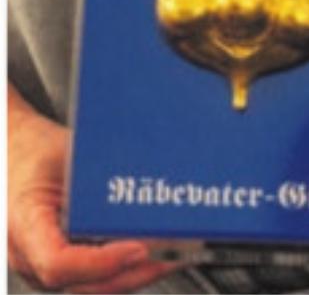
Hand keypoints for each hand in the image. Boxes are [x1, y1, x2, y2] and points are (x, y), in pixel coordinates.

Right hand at [8, 87, 181, 292]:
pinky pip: (86, 278)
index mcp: (24, 223)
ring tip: (168, 257)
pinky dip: (117, 270)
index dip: (101, 263)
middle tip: (170, 256)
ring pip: (86, 287)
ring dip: (128, 277)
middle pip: (79, 285)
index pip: (58, 262)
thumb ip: (95, 177)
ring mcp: (36, 265)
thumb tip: (141, 187)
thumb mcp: (64, 153)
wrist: (9, 151)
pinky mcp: (52, 264)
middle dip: (129, 275)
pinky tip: (146, 256)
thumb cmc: (30, 151)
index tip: (138, 248)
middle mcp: (26, 255)